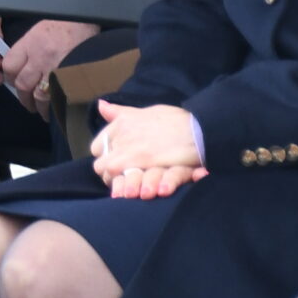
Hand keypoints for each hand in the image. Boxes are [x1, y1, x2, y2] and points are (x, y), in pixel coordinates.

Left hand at [4, 19, 101, 114]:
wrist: (88, 22)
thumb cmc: (63, 24)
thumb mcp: (38, 31)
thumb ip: (26, 50)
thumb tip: (19, 70)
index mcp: (30, 43)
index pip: (9, 66)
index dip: (9, 77)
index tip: (13, 82)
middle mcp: (40, 57)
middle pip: (22, 84)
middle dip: (23, 97)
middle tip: (27, 101)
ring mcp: (56, 68)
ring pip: (39, 95)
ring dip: (37, 106)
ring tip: (39, 110)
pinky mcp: (71, 77)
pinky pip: (58, 96)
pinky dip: (54, 105)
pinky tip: (54, 109)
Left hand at [90, 101, 206, 197]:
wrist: (199, 130)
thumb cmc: (177, 122)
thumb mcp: (146, 112)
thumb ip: (122, 113)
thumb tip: (101, 106)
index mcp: (122, 123)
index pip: (98, 147)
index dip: (106, 158)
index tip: (116, 165)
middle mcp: (121, 134)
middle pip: (99, 162)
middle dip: (108, 173)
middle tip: (123, 181)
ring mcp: (129, 148)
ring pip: (106, 170)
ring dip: (115, 181)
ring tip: (127, 190)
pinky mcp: (140, 161)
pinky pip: (120, 177)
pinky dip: (123, 186)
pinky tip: (133, 191)